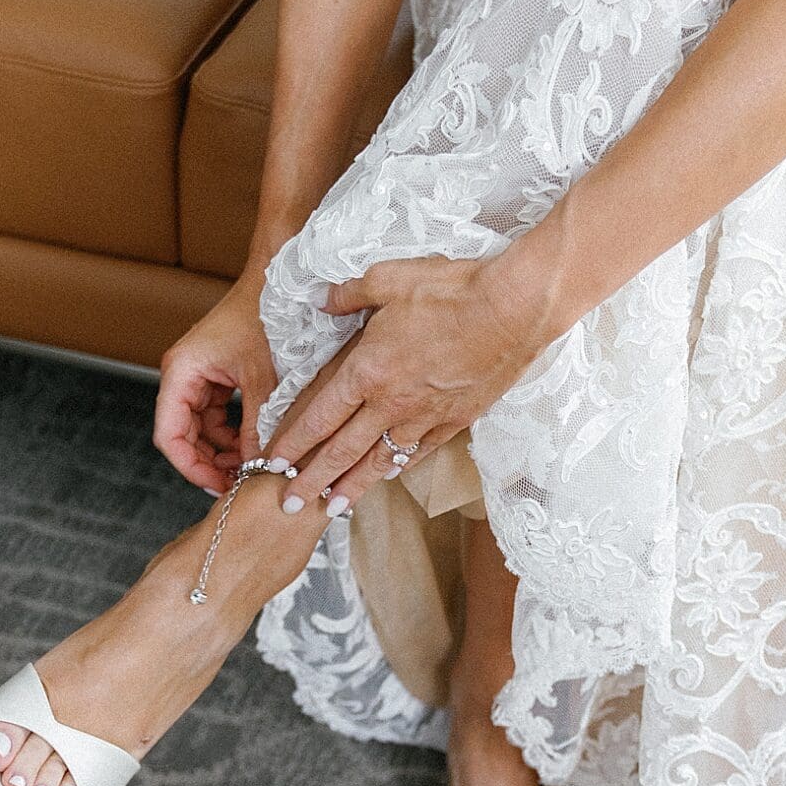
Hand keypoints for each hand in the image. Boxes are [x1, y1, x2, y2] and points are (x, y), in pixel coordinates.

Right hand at [154, 263, 275, 492]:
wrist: (280, 283)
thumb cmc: (269, 319)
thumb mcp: (266, 381)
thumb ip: (260, 427)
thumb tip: (262, 469)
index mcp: (182, 371)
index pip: (170, 435)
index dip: (191, 466)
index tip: (218, 486)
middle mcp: (183, 374)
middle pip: (183, 434)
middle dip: (209, 461)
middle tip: (237, 484)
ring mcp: (199, 375)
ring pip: (202, 427)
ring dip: (224, 449)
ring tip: (252, 468)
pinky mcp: (217, 375)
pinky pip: (218, 414)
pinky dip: (234, 432)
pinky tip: (257, 446)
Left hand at [265, 251, 552, 510]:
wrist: (515, 309)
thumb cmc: (452, 289)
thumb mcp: (387, 278)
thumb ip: (348, 293)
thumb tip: (322, 299)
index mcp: (368, 371)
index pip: (319, 417)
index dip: (291, 443)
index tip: (270, 464)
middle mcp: (392, 402)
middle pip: (343, 451)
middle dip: (311, 481)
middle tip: (288, 504)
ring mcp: (427, 415)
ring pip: (381, 460)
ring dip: (353, 486)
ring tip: (333, 507)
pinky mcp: (459, 418)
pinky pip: (421, 450)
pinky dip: (400, 465)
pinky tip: (389, 474)